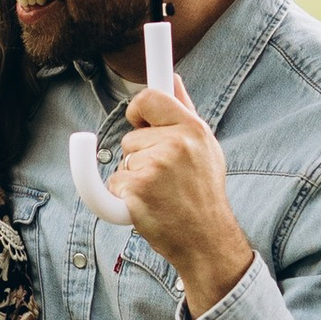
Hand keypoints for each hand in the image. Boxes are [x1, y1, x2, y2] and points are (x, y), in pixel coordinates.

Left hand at [112, 83, 253, 319]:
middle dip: (139, 155)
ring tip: (161, 194)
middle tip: (164, 177)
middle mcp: (177, 143)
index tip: (135, 115)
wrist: (206, 241)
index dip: (139, 108)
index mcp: (194, 130)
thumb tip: (173, 78)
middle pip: (131, 136)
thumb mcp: (205, 148)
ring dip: (133, 177)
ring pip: (123, 160)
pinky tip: (147, 206)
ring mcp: (156, 165)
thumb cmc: (202, 194)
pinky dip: (123, 196)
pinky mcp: (137, 188)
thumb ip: (185, 112)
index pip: (152, 97)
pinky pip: (114, 182)